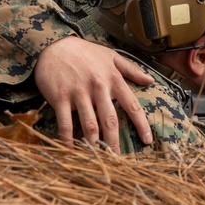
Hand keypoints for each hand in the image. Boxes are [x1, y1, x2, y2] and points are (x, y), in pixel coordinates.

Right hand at [34, 36, 154, 151]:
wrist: (53, 45)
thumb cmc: (84, 51)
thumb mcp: (111, 56)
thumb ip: (132, 69)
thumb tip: (151, 80)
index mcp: (113, 79)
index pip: (132, 105)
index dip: (141, 125)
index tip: (147, 141)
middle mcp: (98, 88)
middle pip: (110, 120)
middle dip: (115, 141)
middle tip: (118, 159)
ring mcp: (78, 93)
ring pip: (89, 124)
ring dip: (94, 143)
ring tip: (98, 159)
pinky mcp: (60, 98)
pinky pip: (65, 123)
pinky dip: (68, 139)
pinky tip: (71, 150)